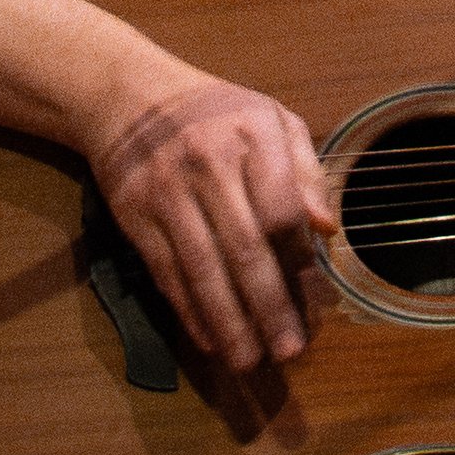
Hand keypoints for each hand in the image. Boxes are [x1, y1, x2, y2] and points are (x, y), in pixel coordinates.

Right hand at [82, 54, 333, 374]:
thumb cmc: (214, 111)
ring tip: (249, 359)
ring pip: (202, 269)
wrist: (128, 95)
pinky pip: (166, 272)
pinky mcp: (136, 216)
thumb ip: (306, 170)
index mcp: (253, 137)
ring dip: (228, 321)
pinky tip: (209, 338)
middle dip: (269, 306)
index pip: (282, 207)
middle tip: (289, 350)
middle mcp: (209, 166)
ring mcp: (169, 193)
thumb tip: (327, 228)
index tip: (313, 297)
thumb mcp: (270, 118)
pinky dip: (188, 310)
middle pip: (245, 247)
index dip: (299, 257)